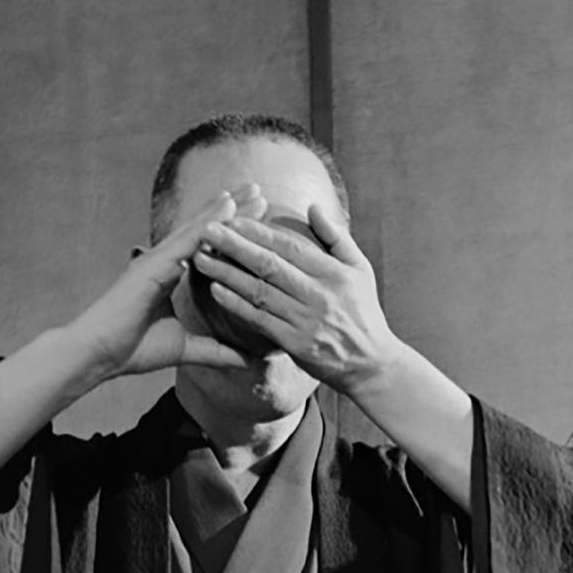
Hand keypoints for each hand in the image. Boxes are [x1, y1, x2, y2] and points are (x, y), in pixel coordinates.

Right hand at [63, 185, 267, 384]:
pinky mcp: (152, 264)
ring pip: (199, 227)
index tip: (258, 219)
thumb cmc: (133, 348)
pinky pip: (186, 239)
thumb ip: (217, 351)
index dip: (231, 232)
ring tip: (253, 190)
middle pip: (206, 231)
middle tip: (261, 191)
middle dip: (234, 211)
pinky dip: (208, 223)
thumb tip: (249, 360)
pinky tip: (228, 205)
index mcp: (173, 276)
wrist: (99, 354)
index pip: (207, 249)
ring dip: (226, 207)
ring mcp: (158, 259)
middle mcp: (166, 261)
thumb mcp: (187, 348)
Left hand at [189, 203, 404, 392]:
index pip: (289, 246)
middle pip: (269, 265)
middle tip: (205, 230)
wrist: (372, 365)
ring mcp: (306, 321)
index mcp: (334, 273)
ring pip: (259, 291)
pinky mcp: (296, 344)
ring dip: (226, 273)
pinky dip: (237, 304)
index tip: (232, 218)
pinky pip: (260, 320)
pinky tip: (216, 290)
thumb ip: (337, 237)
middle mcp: (319, 295)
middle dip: (234, 246)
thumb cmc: (364, 314)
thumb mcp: (361, 270)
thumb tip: (313, 207)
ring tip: (200, 257)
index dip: (258, 231)